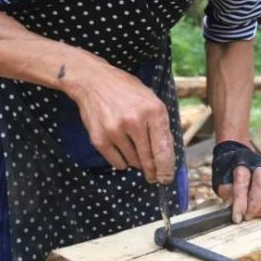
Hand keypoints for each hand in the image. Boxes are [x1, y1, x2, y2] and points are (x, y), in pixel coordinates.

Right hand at [64, 60, 174, 183]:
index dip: (166, 168)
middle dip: (153, 172)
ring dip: (137, 162)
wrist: (94, 82)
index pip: (163, 149)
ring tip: (134, 150)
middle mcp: (135, 121)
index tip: (167, 178)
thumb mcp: (151, 100)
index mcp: (154, 111)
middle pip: (148, 159)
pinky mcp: (100, 139)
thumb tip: (166, 155)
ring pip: (133, 162)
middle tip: (154, 176)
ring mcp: (116, 131)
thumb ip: (160, 125)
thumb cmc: (127, 91)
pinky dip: (122, 161)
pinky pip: (117, 163)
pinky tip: (123, 150)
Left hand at [212, 141, 260, 222]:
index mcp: (242, 164)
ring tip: (257, 215)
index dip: (240, 201)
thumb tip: (231, 206)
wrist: (239, 163)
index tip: (237, 218)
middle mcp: (259, 168)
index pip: (242, 180)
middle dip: (255, 204)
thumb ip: (226, 192)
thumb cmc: (229, 177)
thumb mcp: (222, 182)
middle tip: (247, 217)